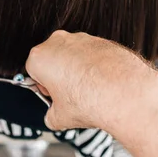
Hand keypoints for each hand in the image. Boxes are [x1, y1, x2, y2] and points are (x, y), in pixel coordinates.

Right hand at [26, 30, 157, 131]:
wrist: (125, 93)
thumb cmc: (90, 101)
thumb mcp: (59, 118)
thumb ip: (50, 115)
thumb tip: (53, 116)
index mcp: (40, 57)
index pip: (32, 70)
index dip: (43, 86)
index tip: (53, 96)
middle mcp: (57, 42)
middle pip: (51, 58)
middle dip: (58, 75)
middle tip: (69, 95)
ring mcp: (80, 38)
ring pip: (71, 54)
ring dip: (75, 69)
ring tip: (88, 91)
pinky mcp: (100, 40)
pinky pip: (90, 53)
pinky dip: (93, 65)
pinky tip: (101, 82)